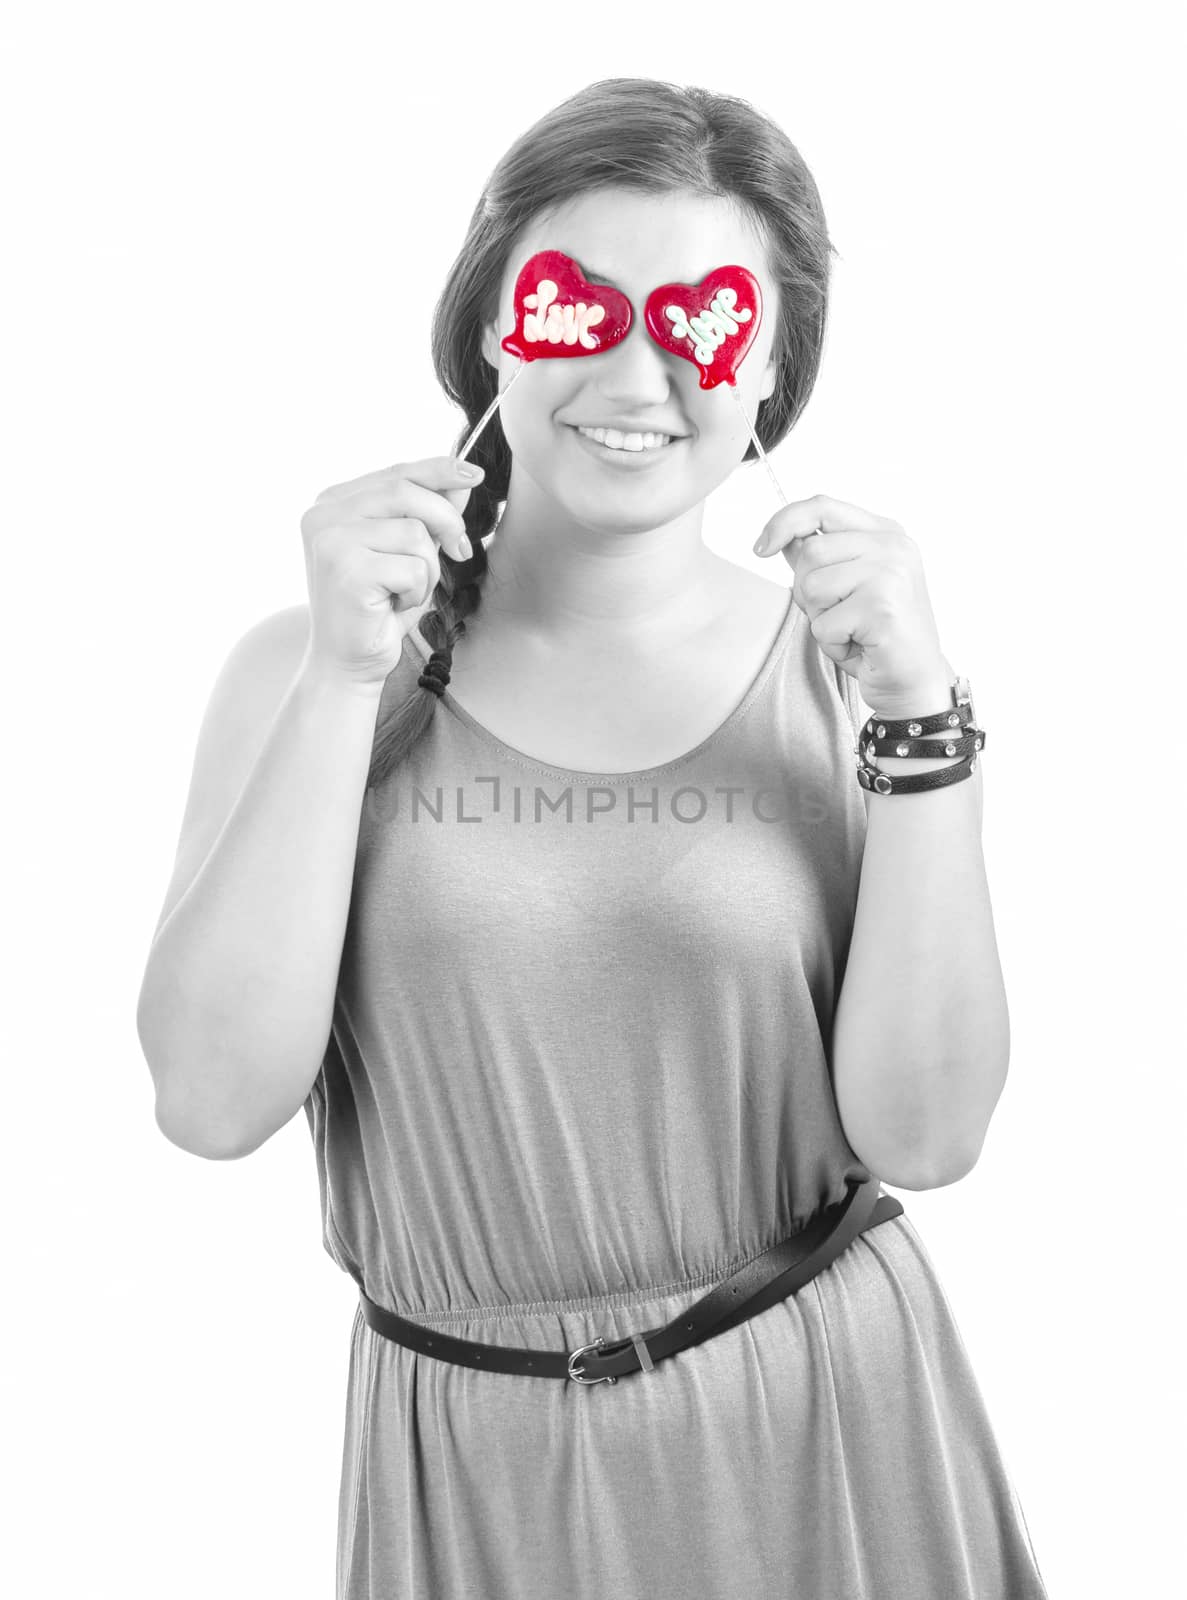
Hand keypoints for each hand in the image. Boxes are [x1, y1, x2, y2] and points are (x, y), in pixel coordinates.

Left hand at [754, 493, 951, 718]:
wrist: (915, 681)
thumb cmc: (879, 636)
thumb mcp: (848, 586)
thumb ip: (820, 558)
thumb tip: (780, 537)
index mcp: (886, 533)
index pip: (822, 506)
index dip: (784, 522)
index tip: (762, 548)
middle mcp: (893, 546)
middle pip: (811, 552)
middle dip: (807, 591)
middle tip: (836, 615)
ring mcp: (890, 574)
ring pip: (813, 587)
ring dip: (820, 620)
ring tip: (851, 631)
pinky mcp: (882, 608)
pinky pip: (823, 624)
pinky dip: (832, 644)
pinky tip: (860, 647)